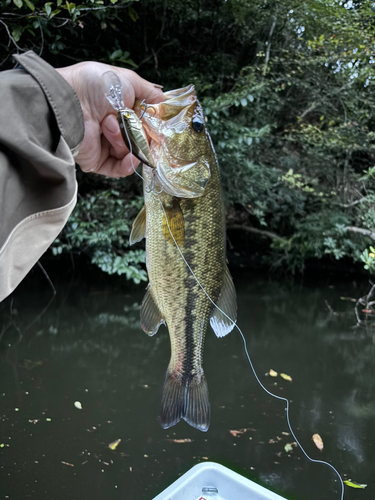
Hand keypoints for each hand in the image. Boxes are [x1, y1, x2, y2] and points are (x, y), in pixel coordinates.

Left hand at [56, 62, 162, 177]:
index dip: (150, 127)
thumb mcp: (128, 81)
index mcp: (118, 111)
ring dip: (126, 142)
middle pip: (138, 141)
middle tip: (132, 124)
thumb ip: (147, 91)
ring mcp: (104, 146)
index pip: (142, 125)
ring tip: (109, 126)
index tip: (157, 126)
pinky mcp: (96, 161)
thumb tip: (161, 98)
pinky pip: (118, 169)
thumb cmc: (96, 85)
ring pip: (129, 154)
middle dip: (139, 134)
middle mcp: (111, 129)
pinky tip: (131, 157)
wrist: (73, 100)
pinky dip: (127, 165)